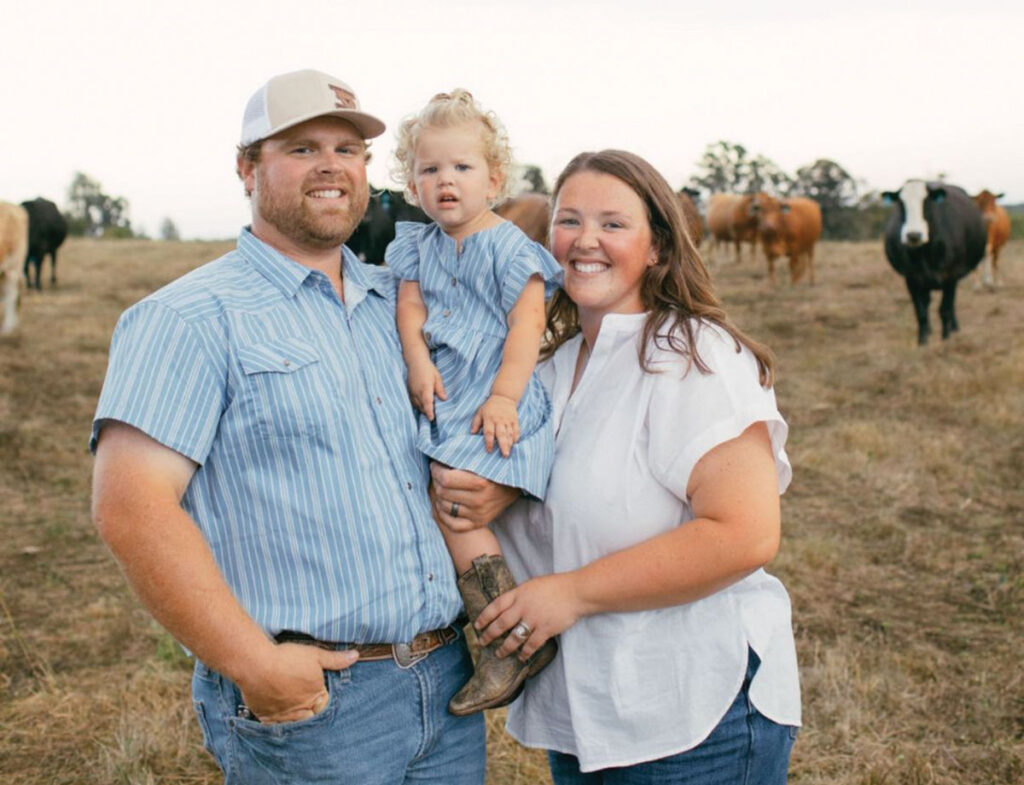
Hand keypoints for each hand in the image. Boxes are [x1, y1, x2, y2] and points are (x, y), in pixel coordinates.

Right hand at [236, 642, 358, 724]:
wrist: (257, 665)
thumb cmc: (287, 658)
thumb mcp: (315, 655)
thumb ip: (335, 659)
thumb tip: (355, 656)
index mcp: (315, 694)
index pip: (324, 704)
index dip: (323, 701)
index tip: (321, 698)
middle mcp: (302, 708)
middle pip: (311, 717)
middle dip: (312, 714)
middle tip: (310, 711)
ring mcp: (284, 715)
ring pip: (295, 724)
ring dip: (298, 722)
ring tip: (297, 718)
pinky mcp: (267, 717)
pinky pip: (276, 728)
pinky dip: (279, 726)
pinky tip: (279, 724)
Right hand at [407, 359, 446, 420]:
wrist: (415, 362)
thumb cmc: (428, 369)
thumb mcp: (437, 377)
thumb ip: (440, 389)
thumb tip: (444, 399)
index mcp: (426, 387)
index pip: (427, 402)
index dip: (429, 411)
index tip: (431, 418)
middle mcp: (417, 391)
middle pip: (422, 406)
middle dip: (427, 412)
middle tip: (434, 415)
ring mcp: (412, 392)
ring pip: (417, 405)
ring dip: (423, 409)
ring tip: (429, 411)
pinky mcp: (409, 392)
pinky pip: (413, 402)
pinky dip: (418, 406)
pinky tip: (423, 406)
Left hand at [430, 463, 519, 531]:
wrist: (515, 485)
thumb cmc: (496, 467)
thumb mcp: (484, 459)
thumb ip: (465, 457)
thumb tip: (440, 454)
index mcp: (481, 482)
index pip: (446, 479)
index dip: (436, 470)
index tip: (436, 464)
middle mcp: (479, 501)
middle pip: (443, 492)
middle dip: (436, 480)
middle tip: (438, 474)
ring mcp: (478, 514)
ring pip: (444, 507)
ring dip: (439, 496)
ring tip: (442, 487)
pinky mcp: (478, 523)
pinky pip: (452, 524)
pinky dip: (444, 515)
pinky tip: (445, 504)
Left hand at [471, 394, 519, 456]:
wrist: (504, 397)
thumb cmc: (489, 406)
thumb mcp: (480, 412)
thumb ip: (476, 423)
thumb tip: (472, 433)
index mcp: (489, 419)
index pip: (489, 432)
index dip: (489, 442)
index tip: (489, 450)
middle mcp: (499, 420)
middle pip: (501, 434)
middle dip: (503, 445)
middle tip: (504, 455)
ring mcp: (508, 420)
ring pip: (509, 433)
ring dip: (509, 443)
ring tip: (509, 452)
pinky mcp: (515, 419)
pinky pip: (516, 429)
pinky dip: (516, 437)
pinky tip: (515, 443)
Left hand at [474, 573, 582, 660]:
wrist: (575, 591)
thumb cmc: (555, 586)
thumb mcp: (532, 585)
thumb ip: (519, 595)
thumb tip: (508, 606)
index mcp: (518, 593)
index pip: (495, 606)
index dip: (484, 617)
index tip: (477, 625)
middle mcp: (523, 606)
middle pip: (501, 624)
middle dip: (489, 635)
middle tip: (482, 642)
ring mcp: (534, 619)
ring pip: (514, 637)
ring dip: (505, 648)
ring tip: (499, 654)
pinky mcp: (546, 629)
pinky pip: (531, 645)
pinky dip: (525, 652)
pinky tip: (522, 657)